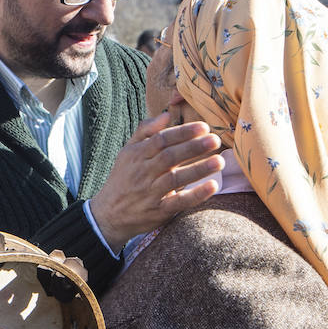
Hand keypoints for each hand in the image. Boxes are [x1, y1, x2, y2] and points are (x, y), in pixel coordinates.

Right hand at [88, 113, 223, 249]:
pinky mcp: (158, 211)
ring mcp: (150, 193)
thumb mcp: (127, 151)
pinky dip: (195, 194)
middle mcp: (142, 173)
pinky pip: (178, 202)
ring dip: (198, 169)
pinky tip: (212, 186)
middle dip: (194, 147)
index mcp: (136, 155)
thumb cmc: (123, 178)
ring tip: (219, 161)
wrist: (108, 214)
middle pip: (170, 157)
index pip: (161, 140)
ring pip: (175, 179)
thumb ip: (146, 131)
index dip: (183, 132)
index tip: (204, 127)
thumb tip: (167, 114)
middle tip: (215, 140)